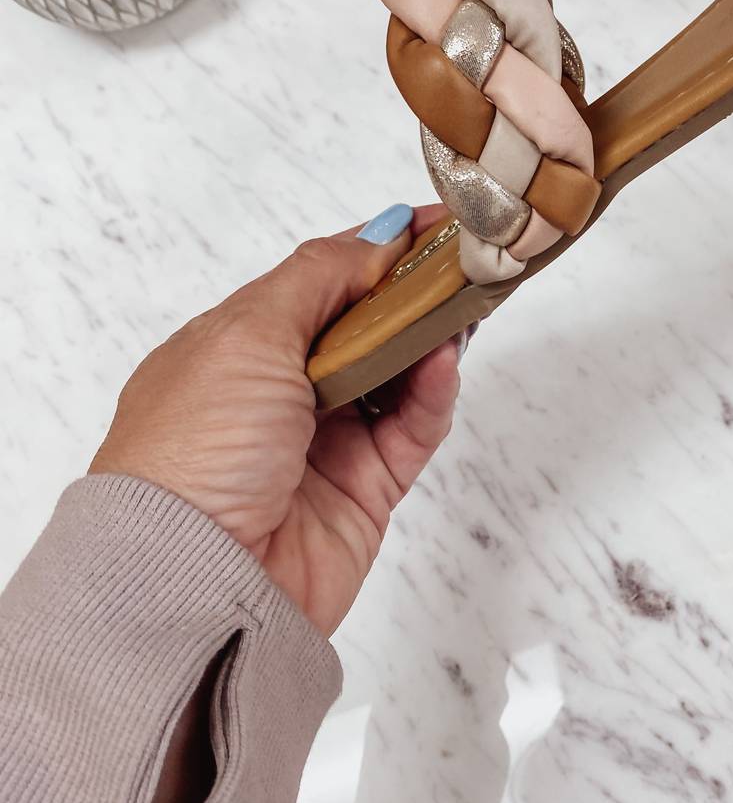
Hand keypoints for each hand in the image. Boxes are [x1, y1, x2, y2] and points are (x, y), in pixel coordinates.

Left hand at [90, 205, 459, 635]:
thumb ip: (320, 277)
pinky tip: (446, 361)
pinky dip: (433, 394)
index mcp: (233, 348)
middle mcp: (277, 394)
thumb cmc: (194, 449)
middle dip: (411, 293)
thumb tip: (378, 232)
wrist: (194, 580)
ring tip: (468, 302)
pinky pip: (411, 430)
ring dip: (430, 339)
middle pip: (363, 328)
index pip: (317, 282)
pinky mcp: (364, 493)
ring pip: (396, 377)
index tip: (430, 222)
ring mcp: (323, 444)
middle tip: (465, 259)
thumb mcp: (245, 333)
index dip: (373, 250)